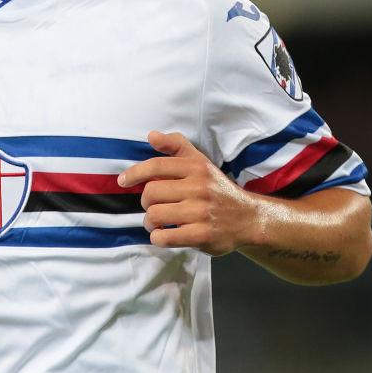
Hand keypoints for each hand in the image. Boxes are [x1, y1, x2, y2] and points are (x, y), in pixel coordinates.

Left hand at [118, 130, 260, 253]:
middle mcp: (199, 188)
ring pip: (155, 215)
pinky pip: (165, 237)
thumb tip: (151, 136)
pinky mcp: (202, 235)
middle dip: (145, 202)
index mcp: (196, 168)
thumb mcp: (200, 162)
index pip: (156, 167)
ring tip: (157, 222)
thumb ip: (176, 146)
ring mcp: (200, 212)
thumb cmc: (217, 188)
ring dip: (150, 222)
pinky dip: (158, 237)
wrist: (249, 217)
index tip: (122, 181)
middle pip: (151, 193)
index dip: (134, 173)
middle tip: (152, 206)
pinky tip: (164, 234)